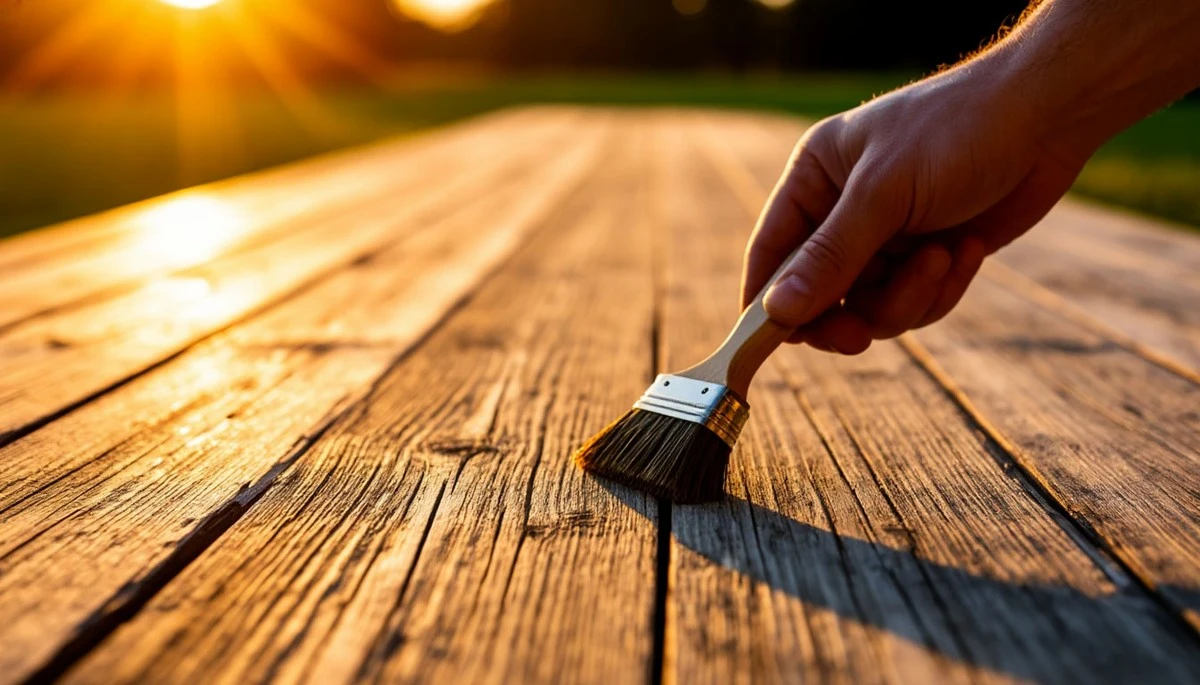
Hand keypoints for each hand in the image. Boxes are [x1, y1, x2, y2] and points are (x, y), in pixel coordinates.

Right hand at [743, 67, 1088, 354]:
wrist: (1049, 115)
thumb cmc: (956, 131)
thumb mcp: (884, 193)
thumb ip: (830, 257)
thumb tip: (776, 313)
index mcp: (814, 178)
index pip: (770, 252)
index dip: (766, 301)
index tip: (771, 342)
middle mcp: (843, 211)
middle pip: (818, 295)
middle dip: (846, 315)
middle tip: (859, 337)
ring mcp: (887, 237)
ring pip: (871, 308)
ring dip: (907, 296)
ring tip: (940, 257)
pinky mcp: (928, 256)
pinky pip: (916, 303)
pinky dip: (941, 289)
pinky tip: (968, 250)